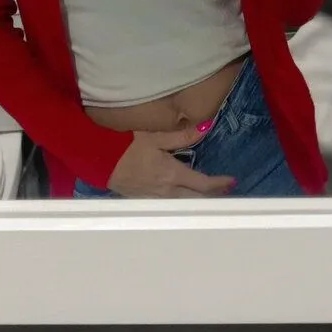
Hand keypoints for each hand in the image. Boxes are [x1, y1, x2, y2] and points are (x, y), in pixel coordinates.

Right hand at [108, 126, 234, 197]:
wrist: (100, 161)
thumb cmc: (126, 146)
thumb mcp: (154, 137)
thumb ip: (181, 135)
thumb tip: (206, 127)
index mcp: (172, 173)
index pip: (202, 183)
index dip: (219, 183)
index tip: (231, 181)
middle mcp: (167, 190)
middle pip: (196, 198)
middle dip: (212, 195)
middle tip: (225, 190)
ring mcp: (156, 198)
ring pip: (183, 203)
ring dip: (198, 199)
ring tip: (208, 194)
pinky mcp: (145, 199)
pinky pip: (170, 204)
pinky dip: (182, 201)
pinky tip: (182, 195)